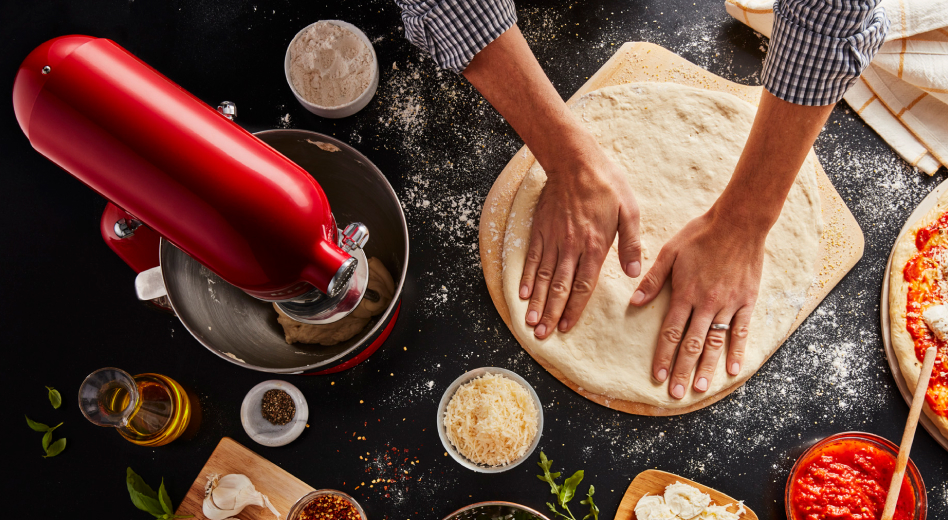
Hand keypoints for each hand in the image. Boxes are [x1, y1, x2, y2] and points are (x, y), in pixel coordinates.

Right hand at [519, 149, 641, 338]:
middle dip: (551, 313)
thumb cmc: (606, 184)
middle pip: (559, 287)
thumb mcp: (629, 210)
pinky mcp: (540, 229)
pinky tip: (522, 294)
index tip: (566, 327)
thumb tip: (635, 273)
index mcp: (595, 245)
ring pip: (542, 276)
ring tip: (530, 322)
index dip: (573, 309)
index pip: (583, 285)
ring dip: (536, 302)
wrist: (575, 160)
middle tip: (543, 335)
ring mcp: (553, 238)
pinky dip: (526, 277)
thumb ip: (631, 244)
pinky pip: (532, 258)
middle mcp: (571, 246)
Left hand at [630, 207, 765, 398]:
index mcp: (685, 293)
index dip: (663, 356)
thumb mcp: (669, 252)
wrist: (739, 222)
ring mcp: (729, 304)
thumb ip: (653, 279)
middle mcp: (707, 303)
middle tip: (676, 394)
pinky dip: (738, 351)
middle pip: (692, 344)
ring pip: (716, 342)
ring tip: (698, 388)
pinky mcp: (747, 300)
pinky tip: (733, 369)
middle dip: (682, 370)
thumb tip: (634, 302)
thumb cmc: (700, 234)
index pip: (670, 332)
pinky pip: (742, 330)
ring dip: (707, 368)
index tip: (657, 376)